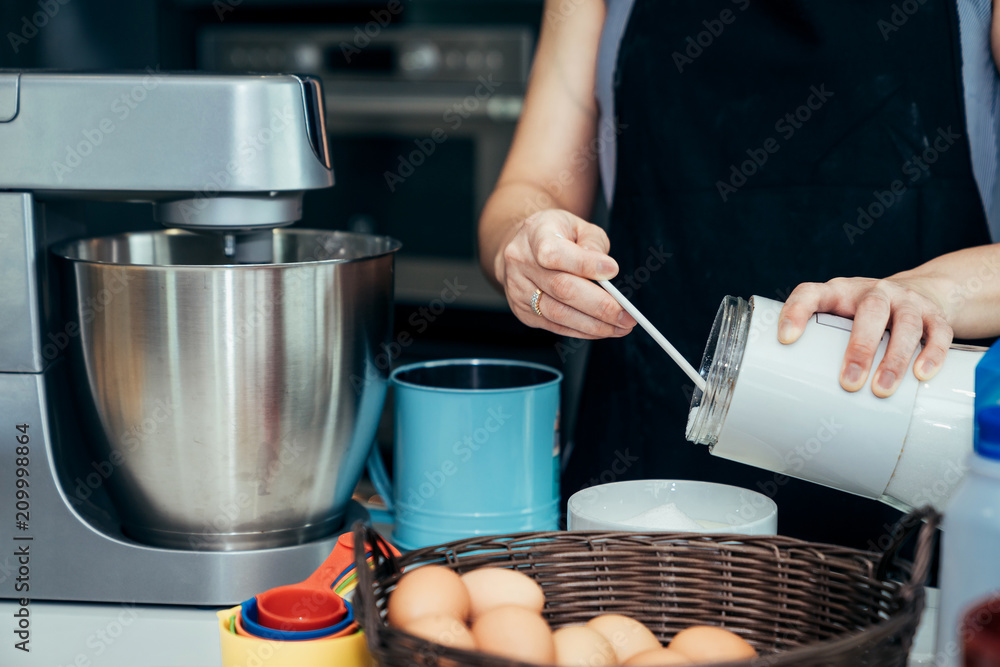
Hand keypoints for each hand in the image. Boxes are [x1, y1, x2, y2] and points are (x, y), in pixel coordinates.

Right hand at [495, 209, 636, 337]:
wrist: (521, 246)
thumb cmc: (556, 234)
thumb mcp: (577, 226)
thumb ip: (593, 243)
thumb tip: (606, 272)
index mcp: (535, 234)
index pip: (554, 253)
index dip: (584, 264)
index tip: (613, 271)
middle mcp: (521, 262)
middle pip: (561, 288)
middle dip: (599, 305)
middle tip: (627, 315)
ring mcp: (518, 289)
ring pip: (558, 313)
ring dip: (594, 324)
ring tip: (621, 327)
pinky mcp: (523, 310)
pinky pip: (555, 325)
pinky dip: (582, 330)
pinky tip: (602, 329)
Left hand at [777, 277, 950, 396]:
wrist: (918, 290)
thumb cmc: (862, 315)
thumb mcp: (838, 317)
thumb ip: (818, 341)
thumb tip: (794, 389)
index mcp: (839, 292)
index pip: (811, 293)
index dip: (796, 312)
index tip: (786, 339)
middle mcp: (874, 291)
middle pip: (870, 311)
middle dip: (859, 348)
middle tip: (849, 382)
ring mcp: (907, 301)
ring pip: (906, 324)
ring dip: (894, 358)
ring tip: (882, 389)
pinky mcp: (935, 315)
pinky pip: (938, 332)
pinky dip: (932, 354)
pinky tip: (922, 374)